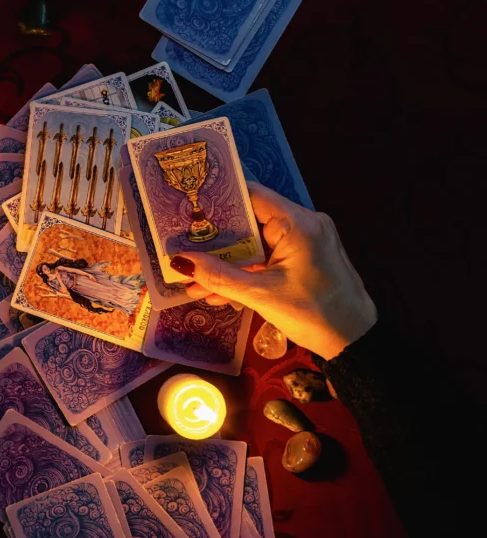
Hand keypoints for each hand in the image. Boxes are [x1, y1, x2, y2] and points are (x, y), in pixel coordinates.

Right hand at [169, 182, 376, 359]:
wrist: (356, 343)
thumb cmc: (314, 314)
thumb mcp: (262, 295)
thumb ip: (219, 276)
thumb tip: (181, 262)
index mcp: (298, 223)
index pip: (251, 195)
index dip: (218, 199)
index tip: (188, 207)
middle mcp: (304, 224)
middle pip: (250, 220)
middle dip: (216, 239)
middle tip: (183, 245)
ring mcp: (305, 241)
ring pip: (256, 242)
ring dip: (227, 262)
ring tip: (194, 280)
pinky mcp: (305, 258)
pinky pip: (267, 256)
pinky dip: (246, 270)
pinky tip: (218, 289)